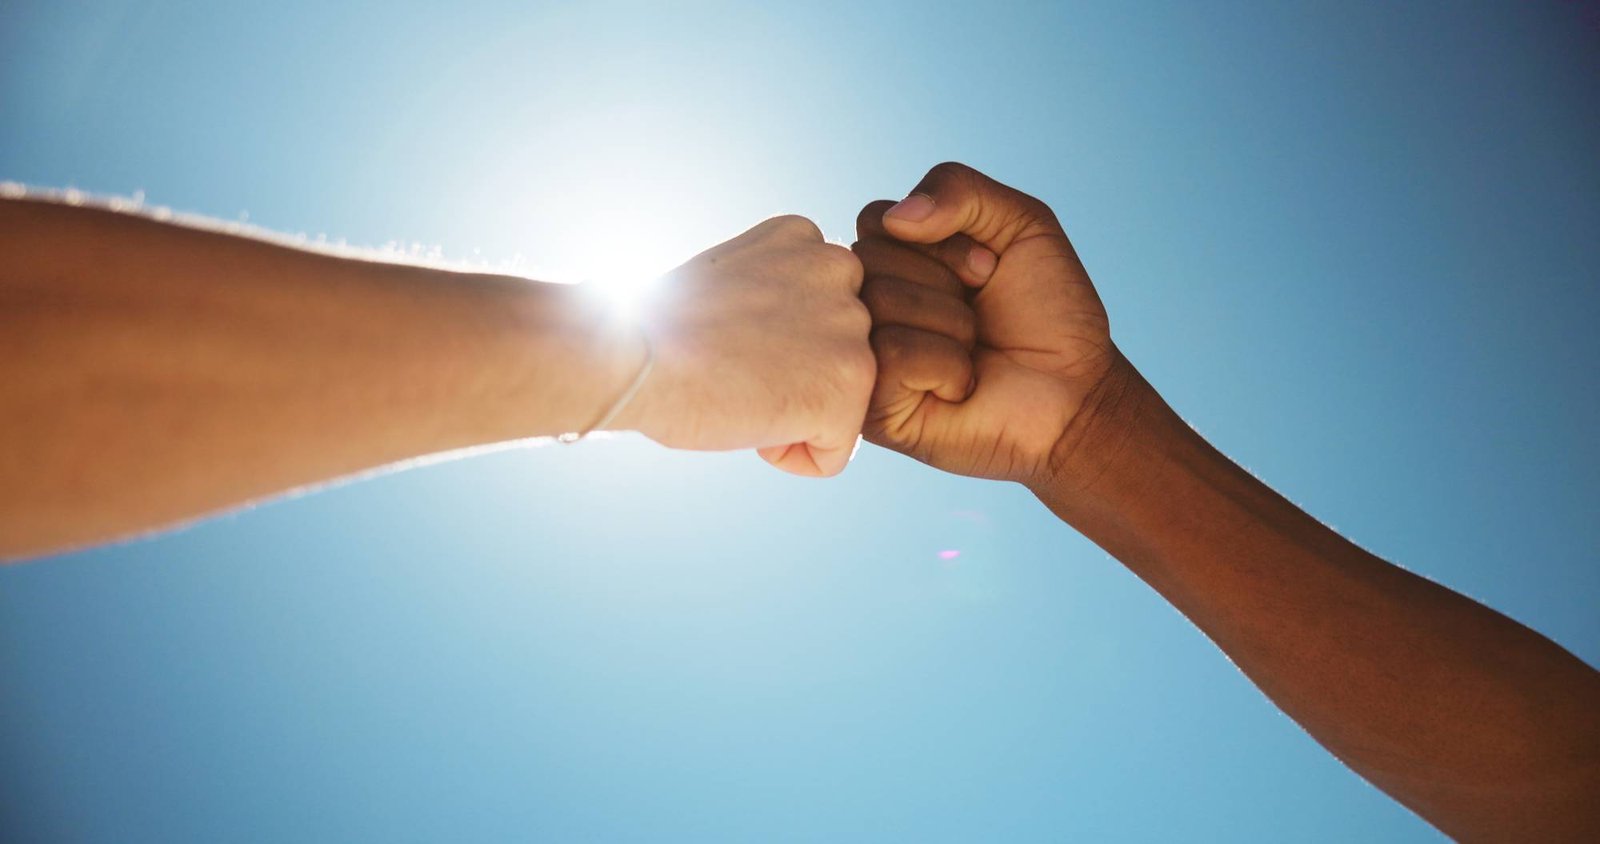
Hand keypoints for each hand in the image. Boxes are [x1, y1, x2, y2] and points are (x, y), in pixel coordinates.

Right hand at [619, 215, 873, 476]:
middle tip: (730, 369)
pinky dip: (790, 456)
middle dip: (790, 378)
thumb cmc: (657, 329)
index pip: (820, 312)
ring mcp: (852, 327)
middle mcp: (840, 269)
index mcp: (804, 237)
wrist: (630, 354)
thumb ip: (776, 294)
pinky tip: (747, 425)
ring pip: (839, 402)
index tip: (725, 341)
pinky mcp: (851, 383)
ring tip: (738, 391)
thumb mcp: (730, 282)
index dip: (771, 345)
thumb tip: (794, 337)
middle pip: (835, 356)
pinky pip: (835, 452)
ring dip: (790, 414)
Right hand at [854, 162, 1126, 487]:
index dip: (941, 240)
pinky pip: (893, 354)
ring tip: (974, 352)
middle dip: (946, 281)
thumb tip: (896, 217)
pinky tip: (961, 387)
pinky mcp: (871, 408)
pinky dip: (945, 365)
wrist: (1076, 392)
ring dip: (953, 325)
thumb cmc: (1049, 313)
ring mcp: (864, 358)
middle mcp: (867, 309)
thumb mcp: (1020, 223)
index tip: (986, 270)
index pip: (876, 219)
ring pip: (882, 303)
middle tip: (981, 316)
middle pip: (871, 259)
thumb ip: (959, 188)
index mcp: (890, 264)